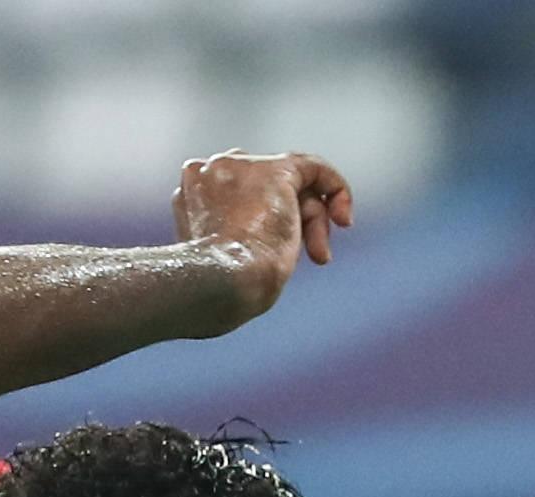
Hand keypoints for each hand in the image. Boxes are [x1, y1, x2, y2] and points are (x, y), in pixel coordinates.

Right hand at [173, 152, 352, 315]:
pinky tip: (345, 218)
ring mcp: (242, 167)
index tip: (287, 250)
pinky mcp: (275, 170)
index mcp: (189, 194)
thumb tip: (261, 247)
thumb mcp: (220, 265)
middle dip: (295, 223)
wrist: (220, 282)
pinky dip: (336, 189)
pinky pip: (314, 167)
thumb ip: (235, 241)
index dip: (269, 221)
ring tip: (319, 257)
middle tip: (314, 259)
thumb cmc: (218, 290)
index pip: (239, 197)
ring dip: (313, 224)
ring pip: (292, 186)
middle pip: (266, 189)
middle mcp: (211, 171)